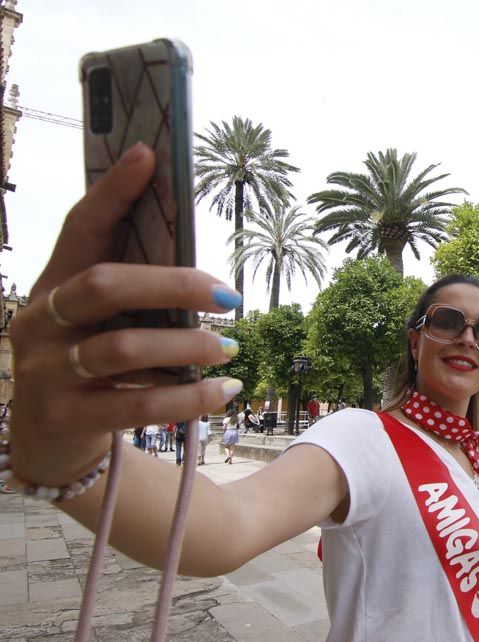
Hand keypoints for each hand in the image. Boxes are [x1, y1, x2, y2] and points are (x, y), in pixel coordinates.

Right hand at [10, 143, 243, 486]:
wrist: (50, 442)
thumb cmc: (90, 364)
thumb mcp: (100, 323)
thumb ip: (132, 293)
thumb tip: (200, 267)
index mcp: (51, 287)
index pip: (80, 229)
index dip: (113, 192)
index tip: (150, 155)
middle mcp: (41, 323)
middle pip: (105, 285)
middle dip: (174, 283)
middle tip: (228, 295)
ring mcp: (47, 373)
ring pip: (124, 348)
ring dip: (188, 345)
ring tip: (230, 346)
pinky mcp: (67, 418)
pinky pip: (139, 406)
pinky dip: (190, 397)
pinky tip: (227, 389)